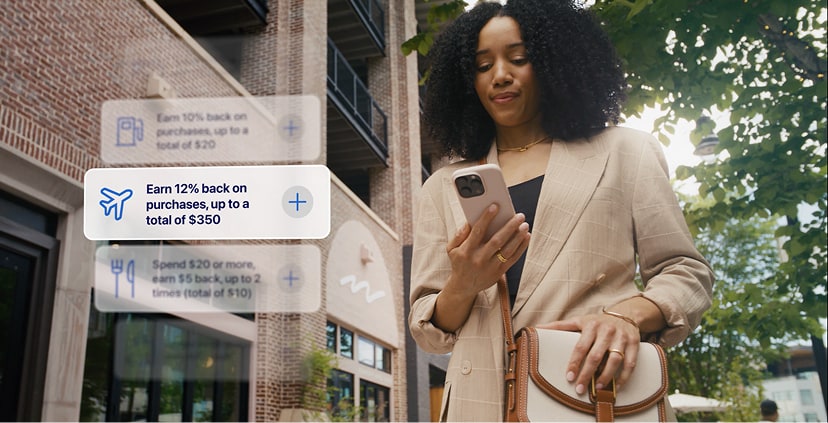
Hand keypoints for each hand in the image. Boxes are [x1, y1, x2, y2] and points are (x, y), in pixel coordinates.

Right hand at [432, 203, 530, 332]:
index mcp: (466, 251)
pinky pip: (513, 258)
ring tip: (525, 225)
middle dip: (509, 226)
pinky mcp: (499, 272)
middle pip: (497, 240)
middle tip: (519, 216)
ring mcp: (490, 267)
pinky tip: (526, 237)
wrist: (463, 286)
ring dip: (518, 237)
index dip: (486, 218)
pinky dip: (521, 247)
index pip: (477, 231)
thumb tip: (470, 221)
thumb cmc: (459, 262)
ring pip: (507, 250)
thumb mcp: (452, 249)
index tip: (495, 206)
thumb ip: (459, 234)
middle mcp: (479, 259)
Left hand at [537, 313, 639, 394]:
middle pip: (596, 355)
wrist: (625, 314)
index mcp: (591, 325)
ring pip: (615, 360)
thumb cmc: (597, 322)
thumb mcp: (578, 321)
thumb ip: (559, 326)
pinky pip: (630, 363)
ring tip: (597, 388)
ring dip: (606, 376)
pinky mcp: (634, 343)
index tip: (569, 377)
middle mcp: (607, 331)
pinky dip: (624, 376)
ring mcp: (622, 337)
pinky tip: (617, 386)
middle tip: (579, 388)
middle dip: (587, 373)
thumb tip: (537, 328)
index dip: (574, 363)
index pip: (581, 346)